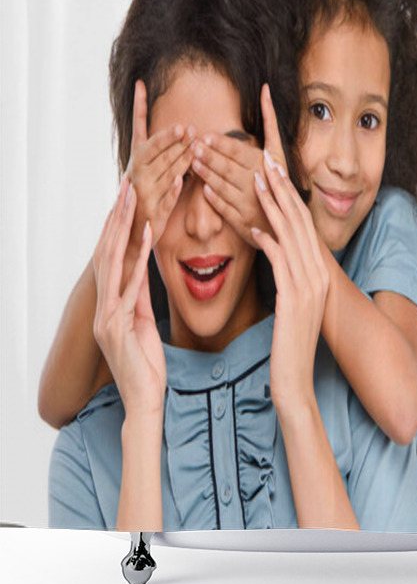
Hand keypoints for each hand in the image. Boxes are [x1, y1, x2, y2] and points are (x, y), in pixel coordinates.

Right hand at [93, 177, 165, 418]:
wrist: (144, 402)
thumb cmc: (146, 364)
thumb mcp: (143, 322)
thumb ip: (139, 296)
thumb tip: (143, 268)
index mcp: (110, 303)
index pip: (113, 256)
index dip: (119, 225)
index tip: (129, 195)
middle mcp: (102, 305)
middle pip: (108, 250)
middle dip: (117, 216)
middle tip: (127, 181)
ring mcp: (106, 315)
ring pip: (113, 261)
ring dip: (123, 227)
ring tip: (133, 196)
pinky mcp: (118, 327)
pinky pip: (130, 286)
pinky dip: (138, 259)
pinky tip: (147, 235)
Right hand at [125, 79, 194, 257]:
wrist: (133, 230)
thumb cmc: (148, 193)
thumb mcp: (153, 169)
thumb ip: (168, 152)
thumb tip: (190, 130)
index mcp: (137, 159)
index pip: (138, 129)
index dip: (139, 106)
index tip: (140, 84)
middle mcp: (138, 172)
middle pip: (155, 149)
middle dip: (171, 137)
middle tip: (188, 126)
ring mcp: (144, 191)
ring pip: (165, 170)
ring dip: (179, 157)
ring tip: (193, 143)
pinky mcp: (154, 210)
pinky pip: (166, 197)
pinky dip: (172, 190)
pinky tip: (178, 181)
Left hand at [191, 83, 286, 247]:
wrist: (287, 216)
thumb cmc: (278, 177)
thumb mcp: (278, 149)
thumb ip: (270, 120)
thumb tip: (265, 88)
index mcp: (265, 165)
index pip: (239, 152)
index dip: (221, 144)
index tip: (205, 136)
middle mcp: (257, 183)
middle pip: (227, 167)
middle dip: (208, 156)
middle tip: (192, 146)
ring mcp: (249, 203)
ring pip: (222, 186)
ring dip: (206, 174)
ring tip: (193, 163)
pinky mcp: (242, 221)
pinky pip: (224, 207)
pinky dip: (213, 198)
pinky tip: (203, 189)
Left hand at [250, 151, 328, 408]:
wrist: (295, 382)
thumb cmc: (287, 345)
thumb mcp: (291, 305)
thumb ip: (287, 276)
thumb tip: (272, 247)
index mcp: (317, 273)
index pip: (302, 225)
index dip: (287, 196)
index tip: (273, 170)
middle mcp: (317, 275)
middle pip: (298, 222)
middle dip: (281, 189)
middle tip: (265, 161)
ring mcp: (308, 286)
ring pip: (290, 235)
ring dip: (272, 206)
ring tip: (257, 180)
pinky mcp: (294, 299)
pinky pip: (280, 262)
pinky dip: (268, 241)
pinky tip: (254, 228)